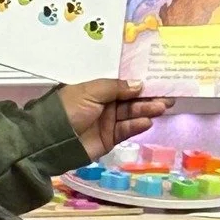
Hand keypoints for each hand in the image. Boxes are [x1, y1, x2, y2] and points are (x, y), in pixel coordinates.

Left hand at [60, 79, 174, 160]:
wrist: (51, 140)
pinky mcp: (109, 139)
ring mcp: (107, 122)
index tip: (160, 80)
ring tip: (161, 106)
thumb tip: (139, 84)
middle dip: (149, 97)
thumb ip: (116, 87)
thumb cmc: (68, 109)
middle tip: (168, 96)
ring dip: (146, 110)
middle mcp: (104, 105)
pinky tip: (147, 121)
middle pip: (131, 100)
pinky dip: (137, 125)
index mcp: (97, 90)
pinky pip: (126, 130)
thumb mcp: (90, 91)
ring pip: (132, 114)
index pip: (123, 85)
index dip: (140, 83)